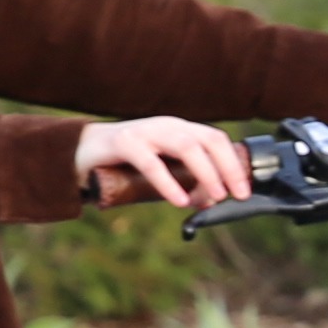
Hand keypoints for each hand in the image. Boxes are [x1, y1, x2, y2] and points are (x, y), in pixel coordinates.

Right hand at [73, 115, 249, 211]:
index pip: (217, 140)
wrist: (83, 152)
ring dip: (206, 172)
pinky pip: (151, 162)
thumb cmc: (126, 163)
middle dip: (227, 168)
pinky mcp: (124, 142)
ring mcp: (146, 131)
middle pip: (208, 140)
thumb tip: (210, 201)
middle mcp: (167, 125)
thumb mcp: (163, 171)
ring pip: (186, 146)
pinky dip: (169, 183)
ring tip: (213, 196)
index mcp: (180, 129)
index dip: (234, 165)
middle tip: (235, 194)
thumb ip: (185, 183)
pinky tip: (179, 200)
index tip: (244, 191)